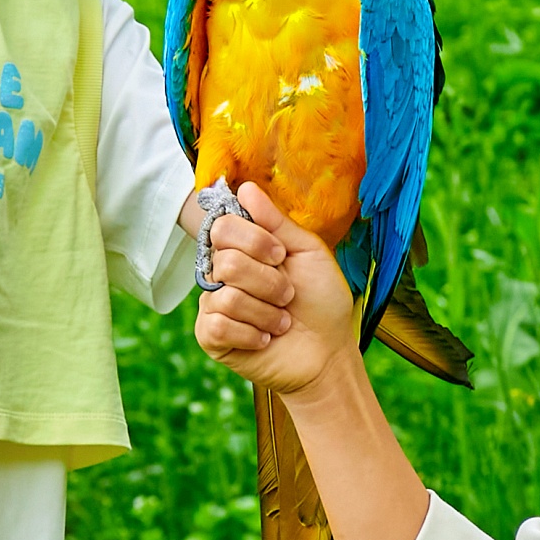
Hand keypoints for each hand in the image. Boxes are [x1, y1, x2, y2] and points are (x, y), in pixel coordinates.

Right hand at [194, 183, 360, 398]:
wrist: (328, 351)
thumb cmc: (320, 301)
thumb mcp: (306, 253)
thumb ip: (276, 221)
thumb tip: (245, 188)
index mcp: (243, 249)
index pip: (223, 226)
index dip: (255, 240)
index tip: (281, 256)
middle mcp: (222, 274)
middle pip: (226, 260)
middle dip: (269, 280)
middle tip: (287, 295)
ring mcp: (214, 305)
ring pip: (227, 294)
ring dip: (267, 311)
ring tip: (282, 321)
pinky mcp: (211, 337)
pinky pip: (219, 324)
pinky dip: (252, 333)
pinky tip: (265, 339)